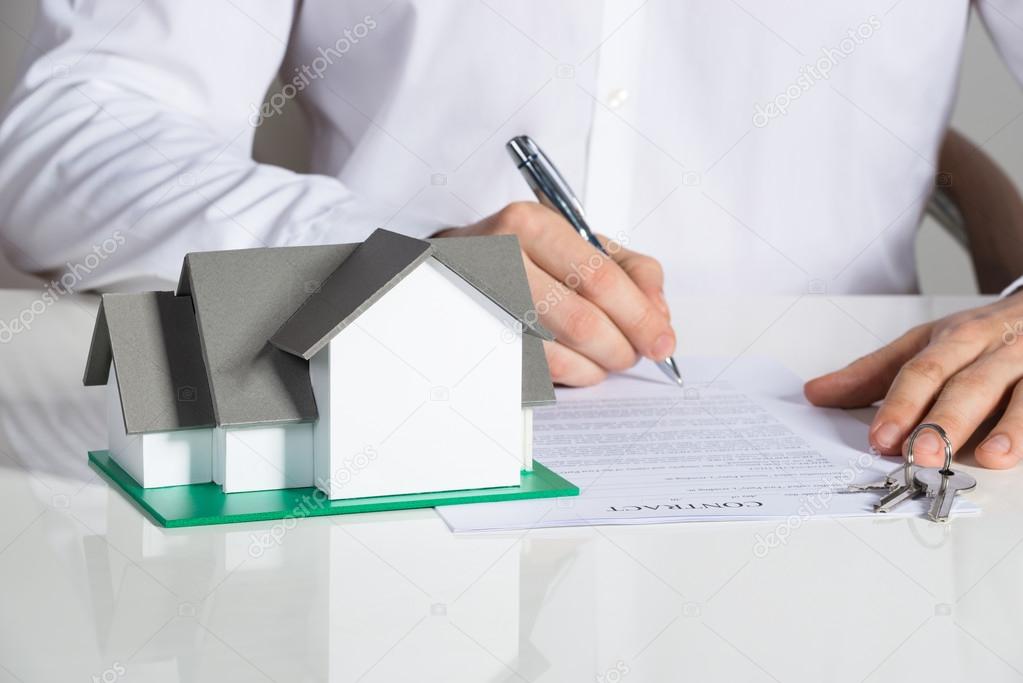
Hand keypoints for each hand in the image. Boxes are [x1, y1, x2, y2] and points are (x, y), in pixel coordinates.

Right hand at [435, 202, 675, 385]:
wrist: (453, 264)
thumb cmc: (525, 252)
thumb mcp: (579, 240)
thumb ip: (631, 271)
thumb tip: (658, 315)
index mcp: (531, 225)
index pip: (600, 279)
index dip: (641, 317)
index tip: (663, 340)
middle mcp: (501, 261)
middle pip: (582, 321)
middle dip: (621, 347)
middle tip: (636, 354)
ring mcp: (484, 305)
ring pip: (559, 355)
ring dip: (597, 367)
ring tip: (608, 358)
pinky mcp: (478, 340)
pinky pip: (536, 373)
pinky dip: (571, 376)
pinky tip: (581, 365)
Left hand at [804, 294, 1022, 469]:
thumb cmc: (978, 335)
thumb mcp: (924, 343)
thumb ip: (872, 373)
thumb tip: (816, 394)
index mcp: (953, 339)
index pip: (921, 370)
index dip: (900, 405)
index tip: (880, 437)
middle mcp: (993, 348)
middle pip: (967, 383)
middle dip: (944, 420)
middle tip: (922, 454)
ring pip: (1021, 394)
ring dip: (1007, 426)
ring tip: (989, 457)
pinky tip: (1020, 453)